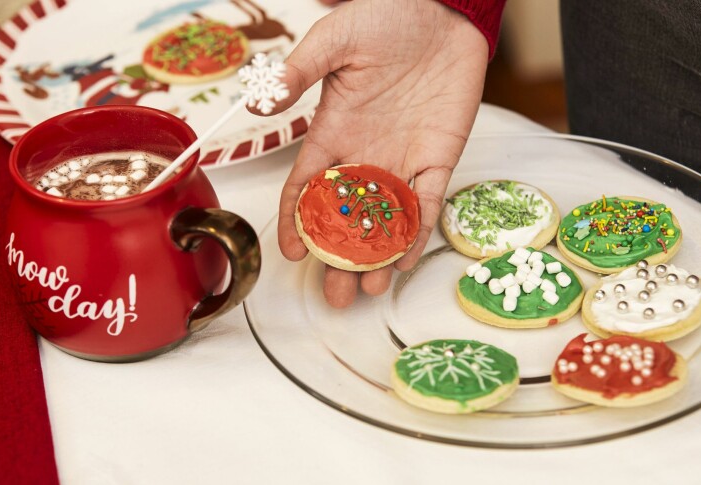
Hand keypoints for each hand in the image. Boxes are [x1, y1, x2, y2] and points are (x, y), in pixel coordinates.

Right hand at [263, 0, 488, 306]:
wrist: (441, 8)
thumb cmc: (385, 17)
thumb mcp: (333, 41)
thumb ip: (298, 73)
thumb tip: (258, 105)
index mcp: (332, 133)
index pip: (307, 188)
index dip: (296, 222)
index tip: (290, 253)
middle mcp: (365, 155)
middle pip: (347, 219)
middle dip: (340, 258)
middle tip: (335, 294)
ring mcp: (402, 159)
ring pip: (386, 221)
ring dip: (379, 257)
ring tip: (371, 289)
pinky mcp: (439, 157)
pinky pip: (428, 202)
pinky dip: (418, 231)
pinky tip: (407, 260)